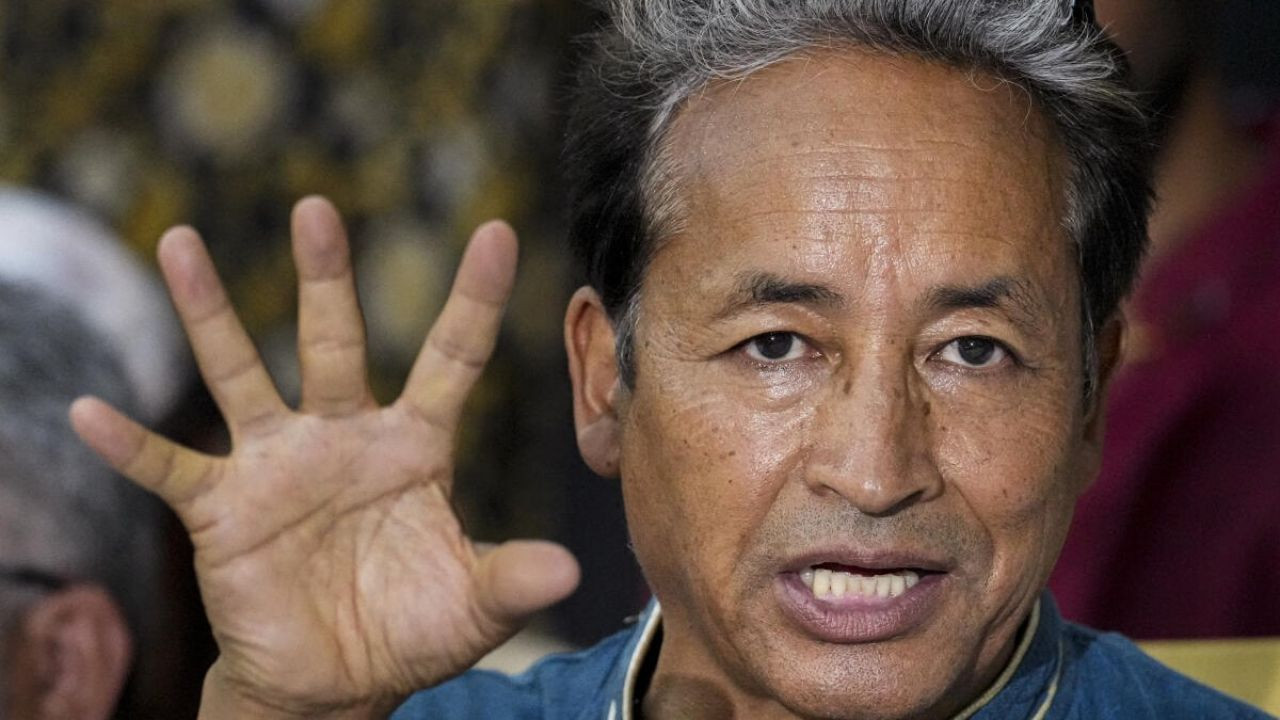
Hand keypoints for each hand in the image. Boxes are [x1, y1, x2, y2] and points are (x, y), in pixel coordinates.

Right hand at [71, 197, 579, 717]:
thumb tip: (571, 570)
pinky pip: (170, 469)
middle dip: (327, 276)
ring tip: (180, 241)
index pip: (452, 358)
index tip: (497, 232)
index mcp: (415, 446)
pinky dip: (130, 446)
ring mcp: (278, 465)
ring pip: (241, 374)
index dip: (474, 298)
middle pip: (335, 341)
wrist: (336, 682)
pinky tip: (87, 412)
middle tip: (317, 207)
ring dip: (211, 313)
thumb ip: (513, 577)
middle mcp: (344, 436)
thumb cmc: (409, 629)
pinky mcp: (224, 508)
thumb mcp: (473, 604)